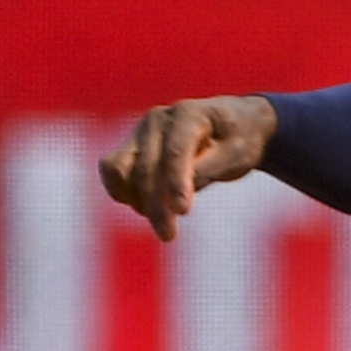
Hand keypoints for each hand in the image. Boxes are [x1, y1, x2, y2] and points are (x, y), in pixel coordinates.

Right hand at [100, 96, 276, 242]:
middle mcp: (159, 119)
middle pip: (147, 167)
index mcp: (190, 114)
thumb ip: (208, 172)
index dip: (176, 183)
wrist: (228, 125)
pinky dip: (122, 192)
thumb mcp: (237, 156)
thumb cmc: (238, 141)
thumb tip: (176, 199)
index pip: (176, 151)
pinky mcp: (130, 145)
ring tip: (161, 218)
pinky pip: (112, 171)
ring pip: (121, 169)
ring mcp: (141, 131)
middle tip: (168, 235)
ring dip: (136, 200)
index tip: (182, 212)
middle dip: (156, 205)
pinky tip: (144, 207)